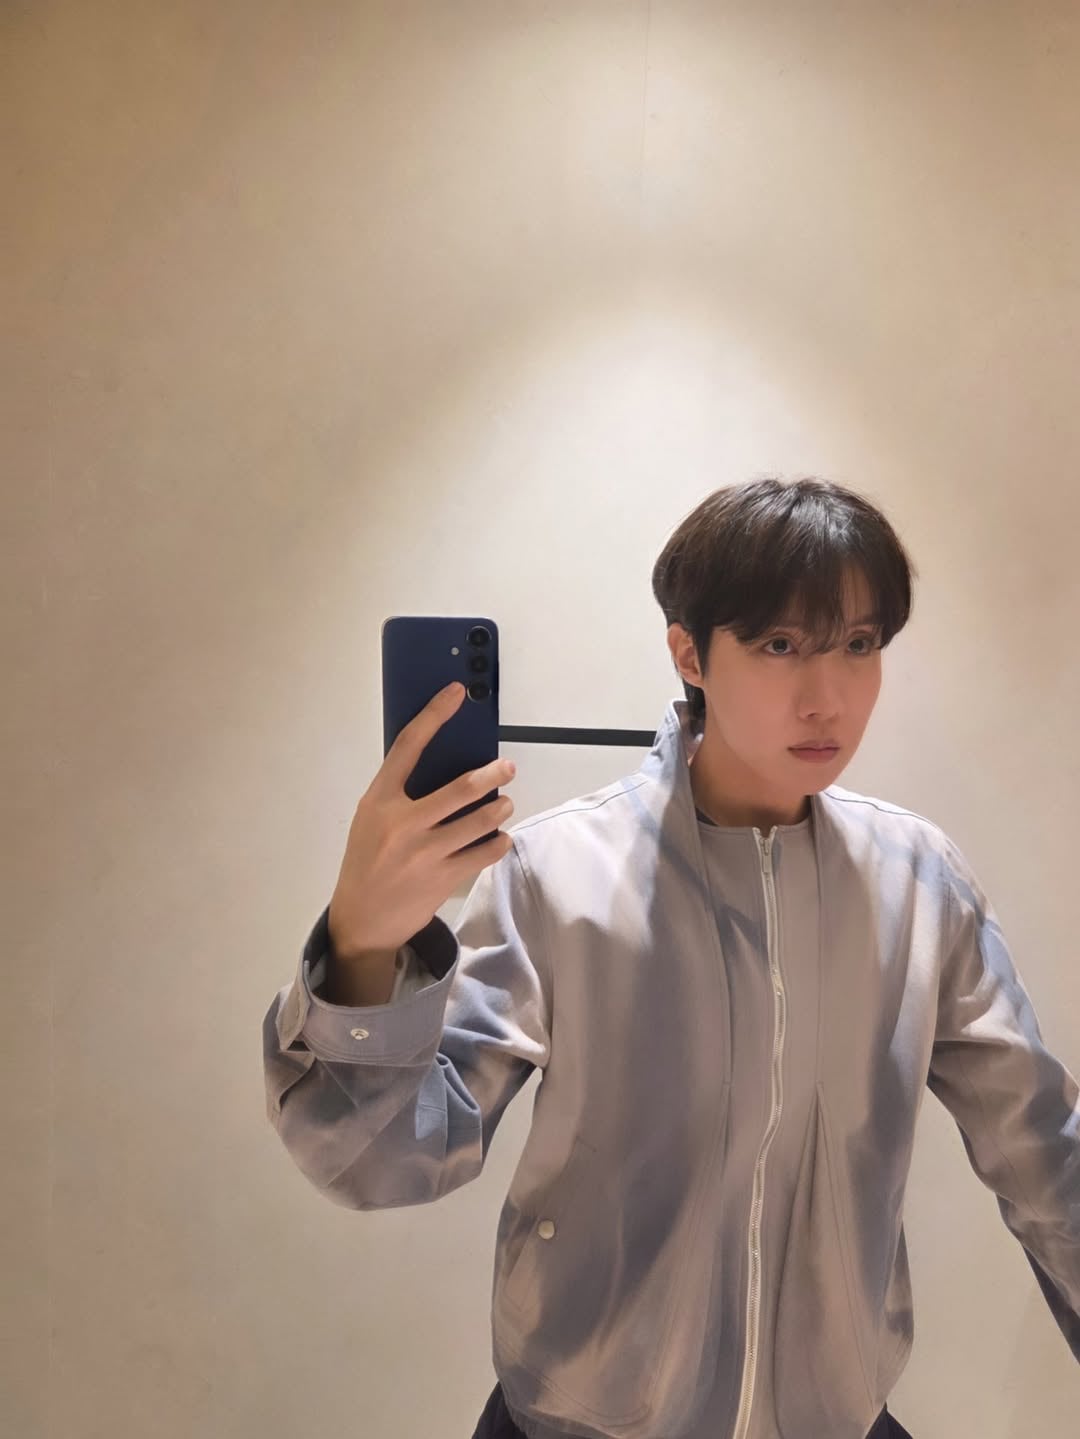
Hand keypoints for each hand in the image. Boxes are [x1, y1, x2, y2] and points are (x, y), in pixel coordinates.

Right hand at [327, 682, 516, 961]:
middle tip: (507, 768)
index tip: (456, 693)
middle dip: (494, 774)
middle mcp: (402, 823)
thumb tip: (446, 764)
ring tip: (504, 804)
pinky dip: (498, 841)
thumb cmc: (368, 860)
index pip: (408, 746)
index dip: (434, 715)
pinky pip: (485, 852)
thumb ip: (401, 794)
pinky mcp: (443, 878)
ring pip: (481, 820)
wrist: (362, 920)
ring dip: (500, 808)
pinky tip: (498, 837)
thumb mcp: (371, 820)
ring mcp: (425, 852)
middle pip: (461, 788)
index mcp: (379, 800)